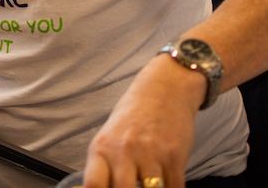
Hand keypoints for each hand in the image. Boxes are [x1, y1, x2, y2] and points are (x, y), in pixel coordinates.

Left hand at [82, 56, 203, 187]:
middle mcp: (124, 151)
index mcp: (102, 148)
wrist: (164, 89)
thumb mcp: (110, 138)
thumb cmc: (133, 117)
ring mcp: (151, 154)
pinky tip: (166, 186)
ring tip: (150, 186)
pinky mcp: (174, 156)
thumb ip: (104, 167)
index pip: (93, 184)